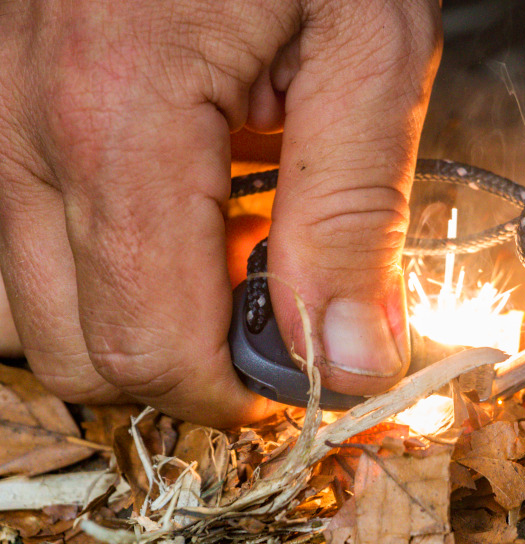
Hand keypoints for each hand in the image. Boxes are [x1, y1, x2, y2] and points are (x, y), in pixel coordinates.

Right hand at [0, 0, 440, 425]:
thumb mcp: (368, 47)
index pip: (149, 346)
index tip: (306, 375)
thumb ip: (351, 215)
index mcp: (118, 114)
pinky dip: (98, 261)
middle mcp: (19, 123)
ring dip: (134, 316)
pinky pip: (20, 239)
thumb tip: (348, 358)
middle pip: (76, 350)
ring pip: (31, 308)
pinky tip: (174, 207)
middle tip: (275, 311)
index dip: (237, 393)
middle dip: (185, 365)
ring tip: (227, 250)